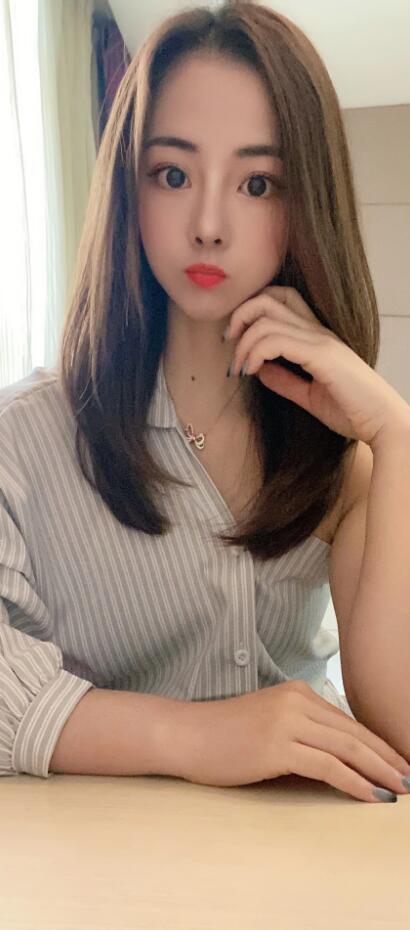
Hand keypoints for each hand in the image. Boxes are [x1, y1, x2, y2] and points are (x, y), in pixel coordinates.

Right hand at [177, 680, 409, 802]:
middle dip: (387, 758)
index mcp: (297, 692)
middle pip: (355, 733)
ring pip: (347, 748)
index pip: (348, 721)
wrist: (185, 734)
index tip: (399, 762)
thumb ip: (301, 729)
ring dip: (380, 771)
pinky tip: (372, 795)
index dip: (379, 744)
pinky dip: (354, 782)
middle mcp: (296, 701)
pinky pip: (327, 766)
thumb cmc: (224, 735)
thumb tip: (337, 754)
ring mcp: (286, 721)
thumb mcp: (269, 722)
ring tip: (401, 789)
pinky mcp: (276, 745)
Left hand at [224, 286, 409, 447]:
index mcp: (317, 337)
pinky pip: (276, 341)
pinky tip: (251, 371)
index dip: (252, 311)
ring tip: (238, 368)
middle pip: (269, 298)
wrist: (382, 423)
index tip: (237, 341)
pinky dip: (255, 353)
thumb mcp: (309, 396)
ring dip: (243, 343)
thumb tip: (258, 369)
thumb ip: (284, 381)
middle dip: (239, 316)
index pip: (281, 299)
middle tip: (228, 345)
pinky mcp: (321, 355)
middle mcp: (318, 331)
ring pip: (267, 319)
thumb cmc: (352, 411)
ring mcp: (320, 341)